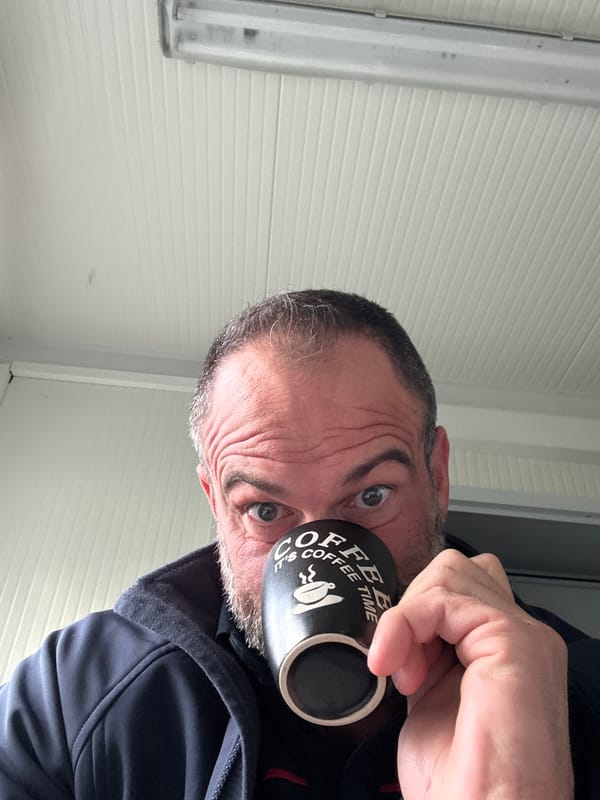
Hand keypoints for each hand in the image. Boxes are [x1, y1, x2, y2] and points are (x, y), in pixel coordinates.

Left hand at [368, 549, 572, 799]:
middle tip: (401, 664)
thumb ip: (425, 654)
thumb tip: (398, 628)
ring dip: (409, 617)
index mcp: (505, 653)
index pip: (458, 590)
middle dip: (413, 607)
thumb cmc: (462, 785)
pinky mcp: (514, 642)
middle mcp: (523, 638)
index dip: (417, 614)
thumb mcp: (430, 699)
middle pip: (455, 571)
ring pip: (450, 573)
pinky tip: (401, 669)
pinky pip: (447, 597)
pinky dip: (408, 622)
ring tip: (405, 672)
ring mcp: (524, 636)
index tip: (394, 662)